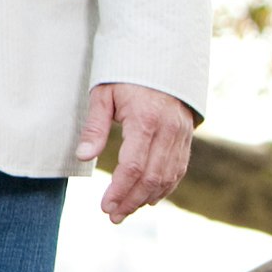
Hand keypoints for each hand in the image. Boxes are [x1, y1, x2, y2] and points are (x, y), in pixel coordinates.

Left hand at [77, 81, 196, 221]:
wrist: (161, 56)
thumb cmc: (126, 75)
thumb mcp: (103, 94)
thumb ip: (95, 128)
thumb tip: (84, 157)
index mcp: (146, 120)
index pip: (134, 166)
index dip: (119, 191)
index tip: (105, 206)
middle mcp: (168, 130)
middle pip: (152, 177)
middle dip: (131, 201)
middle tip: (113, 216)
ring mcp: (181, 135)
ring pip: (167, 177)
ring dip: (146, 198)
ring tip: (126, 211)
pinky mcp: (187, 137)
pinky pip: (178, 169)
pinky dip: (164, 187)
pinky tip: (148, 198)